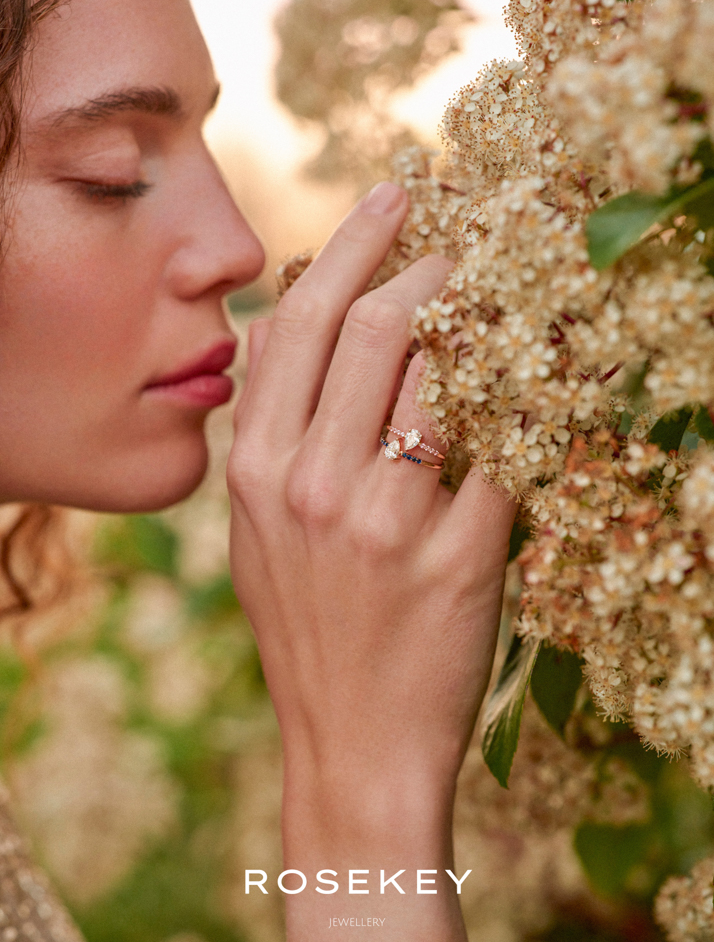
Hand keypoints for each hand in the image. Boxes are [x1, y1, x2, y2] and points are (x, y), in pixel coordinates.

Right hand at [228, 182, 514, 941]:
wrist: (353, 744)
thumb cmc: (308, 631)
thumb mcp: (259, 532)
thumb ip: (270, 428)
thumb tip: (286, 322)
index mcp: (261, 472)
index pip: (306, 323)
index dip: (354, 245)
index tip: (394, 197)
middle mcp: (318, 485)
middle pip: (378, 329)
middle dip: (430, 267)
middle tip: (464, 246)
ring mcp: (390, 521)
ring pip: (449, 373)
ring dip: (486, 322)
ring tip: (507, 302)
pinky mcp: (464, 556)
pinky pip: (506, 447)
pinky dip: (530, 401)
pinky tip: (545, 378)